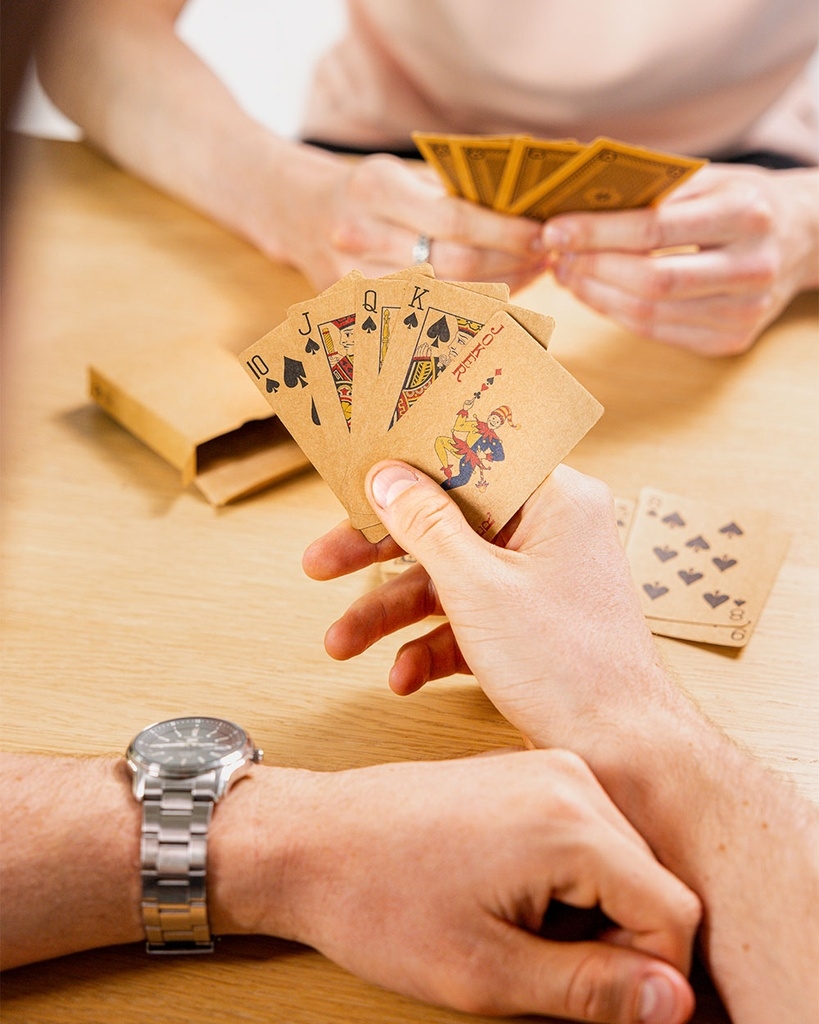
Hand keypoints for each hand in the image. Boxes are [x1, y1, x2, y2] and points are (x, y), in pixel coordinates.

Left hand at [217, 751, 699, 1022]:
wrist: (315, 839)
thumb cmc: (380, 903)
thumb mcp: (487, 971)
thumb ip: (591, 990)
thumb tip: (674, 1001)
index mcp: (569, 823)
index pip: (674, 914)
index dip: (653, 979)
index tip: (601, 1006)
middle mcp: (569, 778)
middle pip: (653, 883)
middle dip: (620, 942)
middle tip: (547, 971)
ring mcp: (548, 767)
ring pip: (623, 860)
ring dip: (593, 911)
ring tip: (523, 931)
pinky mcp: (528, 770)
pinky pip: (587, 833)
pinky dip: (569, 879)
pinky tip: (515, 897)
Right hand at [281, 151, 548, 291]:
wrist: (298, 214)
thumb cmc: (366, 190)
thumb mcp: (401, 172)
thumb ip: (453, 188)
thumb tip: (524, 204)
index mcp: (375, 189)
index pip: (455, 220)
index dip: (505, 232)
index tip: (540, 234)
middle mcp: (361, 236)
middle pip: (455, 265)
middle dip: (509, 264)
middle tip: (544, 258)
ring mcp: (355, 279)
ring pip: (444, 297)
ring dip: (497, 289)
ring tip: (529, 275)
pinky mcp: (357, 310)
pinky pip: (425, 315)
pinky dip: (468, 307)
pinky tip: (497, 295)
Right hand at [303, 462, 673, 752]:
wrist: (620, 757)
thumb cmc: (570, 665)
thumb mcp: (479, 587)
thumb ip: (426, 526)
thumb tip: (387, 477)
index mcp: (554, 501)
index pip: (467, 463)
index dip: (407, 471)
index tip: (356, 481)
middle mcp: (547, 535)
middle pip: (445, 526)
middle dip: (379, 557)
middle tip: (319, 564)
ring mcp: (536, 584)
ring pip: (447, 580)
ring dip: (391, 614)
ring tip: (340, 643)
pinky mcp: (526, 629)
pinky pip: (465, 623)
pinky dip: (430, 649)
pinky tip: (403, 678)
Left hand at [542, 164, 818, 355]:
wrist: (804, 238)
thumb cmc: (743, 201)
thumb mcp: (711, 178)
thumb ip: (655, 188)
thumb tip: (577, 198)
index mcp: (746, 215)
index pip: (654, 229)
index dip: (596, 233)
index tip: (553, 230)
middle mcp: (752, 267)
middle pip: (650, 281)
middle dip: (591, 269)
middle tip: (556, 256)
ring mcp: (744, 311)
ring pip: (648, 314)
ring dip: (596, 295)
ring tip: (569, 273)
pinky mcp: (731, 341)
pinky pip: (657, 332)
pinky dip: (617, 314)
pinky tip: (596, 293)